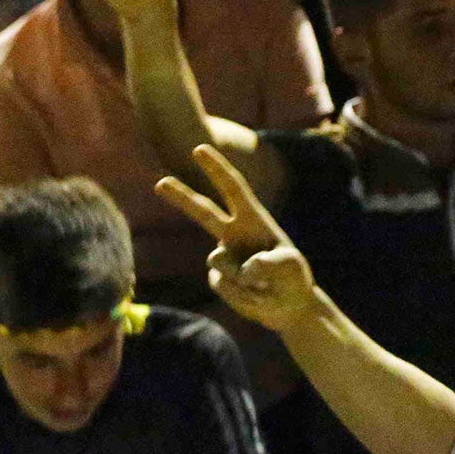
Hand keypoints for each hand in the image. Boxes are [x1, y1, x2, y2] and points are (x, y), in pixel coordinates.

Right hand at [155, 145, 320, 332]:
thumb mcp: (291, 267)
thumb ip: (270, 263)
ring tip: (265, 285)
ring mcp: (225, 255)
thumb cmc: (293, 278)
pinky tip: (254, 294)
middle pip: (203, 212)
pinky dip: (241, 293)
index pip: (233, 189)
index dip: (216, 169)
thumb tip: (243, 268)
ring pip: (219, 262)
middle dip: (181, 196)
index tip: (199, 148)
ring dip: (245, 278)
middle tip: (160, 182)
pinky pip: (222, 284)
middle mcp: (235, 234)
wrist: (288, 305)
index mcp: (254, 220)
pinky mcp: (219, 277)